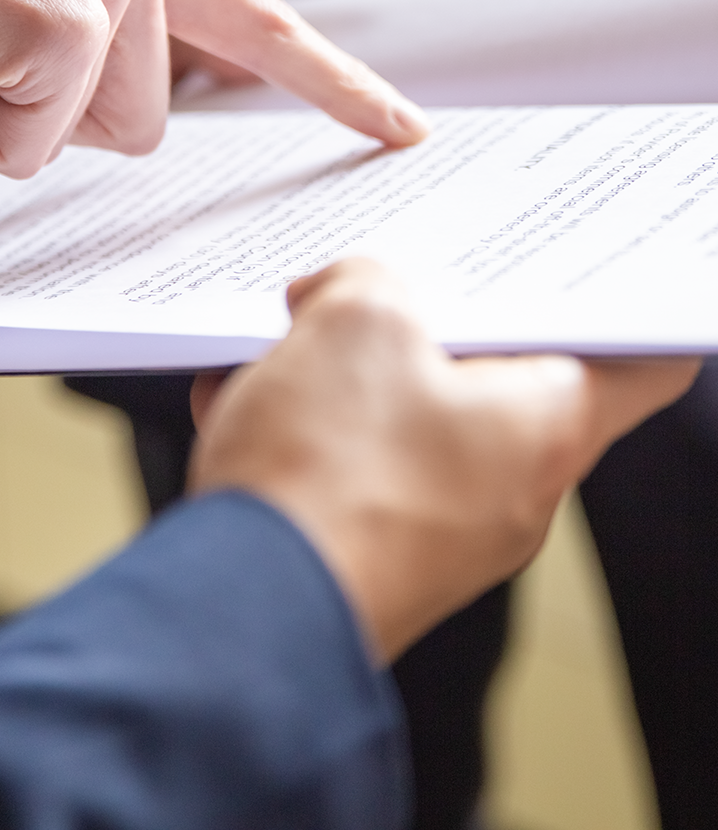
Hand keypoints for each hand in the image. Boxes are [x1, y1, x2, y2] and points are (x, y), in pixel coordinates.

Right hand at [0, 0, 427, 179]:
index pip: (257, 22)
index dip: (331, 85)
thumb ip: (93, 26)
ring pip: (94, 138)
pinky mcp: (66, 23)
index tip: (397, 129)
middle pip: (146, 121)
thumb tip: (138, 107)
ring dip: (1, 117)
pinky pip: (32, 147)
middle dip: (48, 113)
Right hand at [188, 259, 696, 660]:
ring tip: (275, 353)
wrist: (246, 603)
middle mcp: (509, 491)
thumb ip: (365, 281)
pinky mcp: (370, 556)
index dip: (597, 306)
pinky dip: (299, 431)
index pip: (635, 362)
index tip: (541, 273)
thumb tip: (341, 296)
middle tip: (358, 295)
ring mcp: (439, 534)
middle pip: (485, 379)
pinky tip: (241, 405)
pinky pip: (349, 470)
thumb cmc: (325, 477)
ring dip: (339, 377)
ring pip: (403, 421)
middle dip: (413, 327)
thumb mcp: (354, 321)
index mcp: (544, 427)